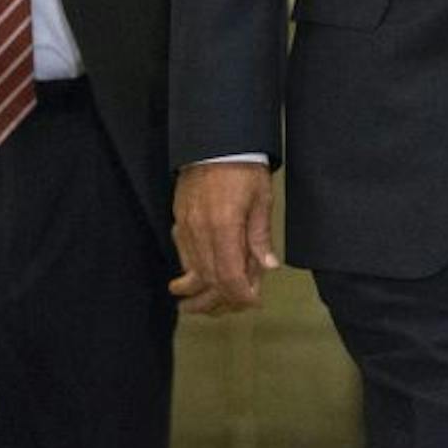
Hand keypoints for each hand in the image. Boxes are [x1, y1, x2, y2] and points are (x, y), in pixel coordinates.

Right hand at [169, 162, 278, 315]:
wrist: (216, 139)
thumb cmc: (244, 166)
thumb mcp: (261, 199)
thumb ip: (260, 235)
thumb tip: (267, 267)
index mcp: (224, 227)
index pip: (229, 276)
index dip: (240, 295)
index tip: (252, 302)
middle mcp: (201, 231)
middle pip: (208, 278)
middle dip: (220, 298)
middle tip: (232, 307)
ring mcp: (186, 226)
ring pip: (192, 268)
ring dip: (199, 290)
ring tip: (198, 306)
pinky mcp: (179, 220)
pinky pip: (183, 253)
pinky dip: (190, 269)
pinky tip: (193, 277)